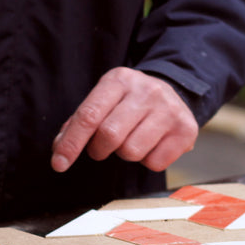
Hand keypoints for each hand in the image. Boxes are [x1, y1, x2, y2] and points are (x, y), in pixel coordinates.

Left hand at [51, 67, 197, 172]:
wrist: (174, 93)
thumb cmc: (130, 103)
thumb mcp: (105, 101)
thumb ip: (80, 123)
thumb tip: (60, 152)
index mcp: (119, 80)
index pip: (89, 115)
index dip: (71, 143)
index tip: (59, 164)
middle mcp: (147, 91)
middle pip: (110, 136)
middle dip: (99, 150)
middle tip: (103, 148)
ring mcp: (169, 110)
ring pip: (132, 152)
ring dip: (126, 154)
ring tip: (133, 140)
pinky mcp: (186, 130)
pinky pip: (154, 163)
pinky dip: (148, 161)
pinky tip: (152, 144)